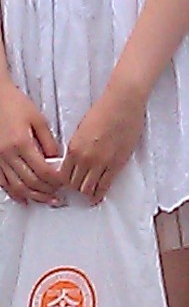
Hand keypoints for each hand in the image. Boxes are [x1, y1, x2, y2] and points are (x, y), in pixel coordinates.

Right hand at [0, 82, 62, 203]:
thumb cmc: (16, 105)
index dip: (55, 180)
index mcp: (22, 143)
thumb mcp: (38, 120)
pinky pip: (3, 183)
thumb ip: (49, 141)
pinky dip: (14, 193)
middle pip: (30, 182)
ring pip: (16, 187)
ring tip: (46, 201)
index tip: (64, 183)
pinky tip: (24, 199)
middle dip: (46, 192)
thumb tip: (58, 160)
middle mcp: (8, 154)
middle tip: (58, 196)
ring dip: (33, 196)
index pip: (43, 170)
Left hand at [62, 85, 145, 202]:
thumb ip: (77, 147)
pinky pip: (104, 186)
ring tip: (88, 194)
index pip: (62, 175)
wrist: (123, 102)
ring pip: (87, 189)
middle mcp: (85, 158)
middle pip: (73, 185)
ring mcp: (101, 162)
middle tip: (77, 190)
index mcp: (73, 148)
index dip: (63, 182)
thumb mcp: (81, 129)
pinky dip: (99, 195)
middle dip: (74, 189)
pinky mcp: (116, 164)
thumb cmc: (104, 110)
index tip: (66, 184)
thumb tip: (74, 161)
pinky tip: (97, 197)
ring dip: (86, 193)